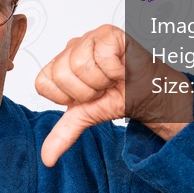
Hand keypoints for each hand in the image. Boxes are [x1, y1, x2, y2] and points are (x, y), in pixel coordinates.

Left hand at [34, 24, 191, 166]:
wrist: (150, 93)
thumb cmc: (120, 96)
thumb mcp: (87, 116)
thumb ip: (64, 133)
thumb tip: (47, 159)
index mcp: (60, 65)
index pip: (43, 83)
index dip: (67, 97)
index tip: (86, 96)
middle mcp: (71, 48)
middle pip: (60, 74)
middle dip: (86, 91)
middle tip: (102, 88)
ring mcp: (89, 38)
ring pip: (80, 65)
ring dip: (102, 81)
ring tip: (112, 78)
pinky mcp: (108, 33)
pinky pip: (102, 57)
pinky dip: (116, 70)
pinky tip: (122, 68)